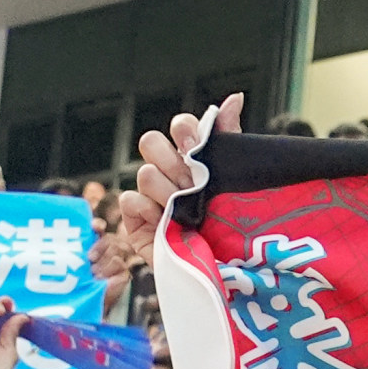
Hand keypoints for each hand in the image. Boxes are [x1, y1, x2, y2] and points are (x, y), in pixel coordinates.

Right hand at [131, 93, 244, 248]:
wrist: (231, 271)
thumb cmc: (234, 225)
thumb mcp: (237, 180)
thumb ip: (230, 139)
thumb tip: (234, 97)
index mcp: (192, 158)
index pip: (179, 126)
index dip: (185, 131)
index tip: (197, 148)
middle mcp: (168, 173)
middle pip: (150, 142)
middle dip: (172, 162)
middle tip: (193, 184)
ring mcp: (150, 198)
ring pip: (145, 173)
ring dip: (168, 191)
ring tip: (188, 211)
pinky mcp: (137, 224)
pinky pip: (129, 200)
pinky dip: (147, 209)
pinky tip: (166, 220)